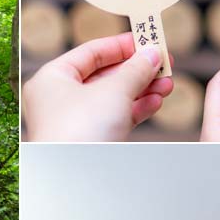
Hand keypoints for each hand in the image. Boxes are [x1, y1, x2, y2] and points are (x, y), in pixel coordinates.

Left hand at [23, 33, 173, 140]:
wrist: (74, 179)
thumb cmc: (80, 129)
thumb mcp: (113, 91)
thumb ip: (135, 69)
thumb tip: (152, 54)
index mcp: (52, 78)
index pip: (90, 52)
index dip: (121, 45)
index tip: (148, 40)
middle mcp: (58, 98)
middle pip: (103, 75)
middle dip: (137, 70)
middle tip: (164, 64)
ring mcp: (72, 121)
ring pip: (111, 98)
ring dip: (141, 89)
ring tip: (168, 85)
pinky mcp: (86, 140)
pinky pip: (113, 118)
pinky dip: (135, 109)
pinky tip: (156, 102)